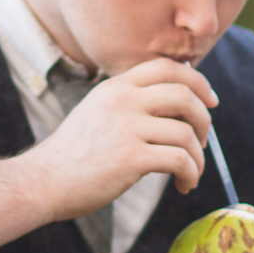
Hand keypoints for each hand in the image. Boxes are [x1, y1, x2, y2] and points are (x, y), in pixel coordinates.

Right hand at [20, 58, 216, 215]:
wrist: (43, 181)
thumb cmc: (74, 154)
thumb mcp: (99, 112)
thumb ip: (130, 103)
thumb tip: (179, 104)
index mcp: (116, 87)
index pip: (167, 67)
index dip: (197, 81)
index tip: (210, 101)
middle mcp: (123, 101)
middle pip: (185, 94)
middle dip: (204, 119)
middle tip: (202, 142)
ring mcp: (126, 128)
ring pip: (186, 132)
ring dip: (199, 156)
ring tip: (192, 172)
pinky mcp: (131, 157)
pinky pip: (180, 160)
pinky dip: (191, 173)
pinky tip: (184, 185)